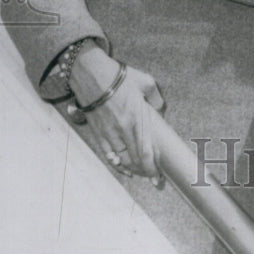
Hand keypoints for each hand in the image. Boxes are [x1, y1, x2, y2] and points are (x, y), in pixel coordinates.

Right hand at [70, 45, 165, 185]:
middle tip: (152, 178)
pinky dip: (116, 165)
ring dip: (132, 170)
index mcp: (137, 119)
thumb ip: (156, 98)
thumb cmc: (120, 78)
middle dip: (145, 172)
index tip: (157, 178)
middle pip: (134, 160)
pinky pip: (108, 154)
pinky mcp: (98, 133)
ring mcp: (109, 133)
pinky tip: (123, 169)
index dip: (152, 168)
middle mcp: (123, 130)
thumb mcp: (146, 83)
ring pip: (121, 160)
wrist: (93, 75)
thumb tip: (160, 109)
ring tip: (141, 173)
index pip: (146, 151)